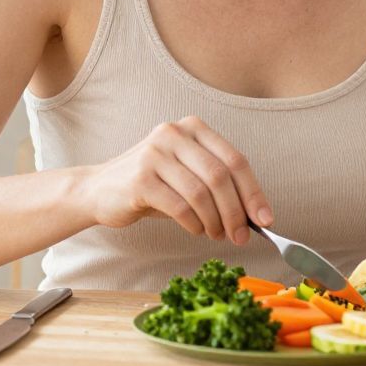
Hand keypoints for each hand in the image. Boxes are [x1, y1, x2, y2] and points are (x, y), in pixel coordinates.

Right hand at [72, 116, 272, 243]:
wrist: (99, 190)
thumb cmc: (154, 186)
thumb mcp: (188, 177)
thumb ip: (219, 187)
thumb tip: (256, 216)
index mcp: (194, 128)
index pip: (236, 160)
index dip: (254, 193)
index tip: (265, 220)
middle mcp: (175, 134)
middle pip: (221, 177)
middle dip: (236, 212)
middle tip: (241, 236)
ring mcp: (155, 153)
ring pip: (201, 193)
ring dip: (215, 221)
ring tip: (216, 235)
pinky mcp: (140, 178)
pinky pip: (180, 206)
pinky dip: (194, 223)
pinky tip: (196, 230)